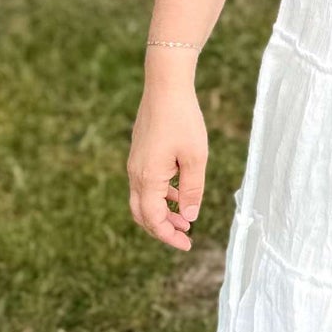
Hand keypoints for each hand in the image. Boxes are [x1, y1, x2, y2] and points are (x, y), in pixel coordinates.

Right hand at [127, 70, 207, 249]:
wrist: (165, 86)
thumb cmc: (183, 120)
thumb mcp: (195, 158)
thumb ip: (192, 190)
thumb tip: (189, 217)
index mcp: (148, 178)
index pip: (153, 219)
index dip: (169, 236)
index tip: (187, 244)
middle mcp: (136, 173)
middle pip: (142, 214)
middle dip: (162, 229)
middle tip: (184, 236)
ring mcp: (135, 163)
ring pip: (142, 199)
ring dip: (162, 212)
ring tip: (184, 218)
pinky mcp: (139, 154)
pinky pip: (145, 184)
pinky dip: (160, 195)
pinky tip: (179, 193)